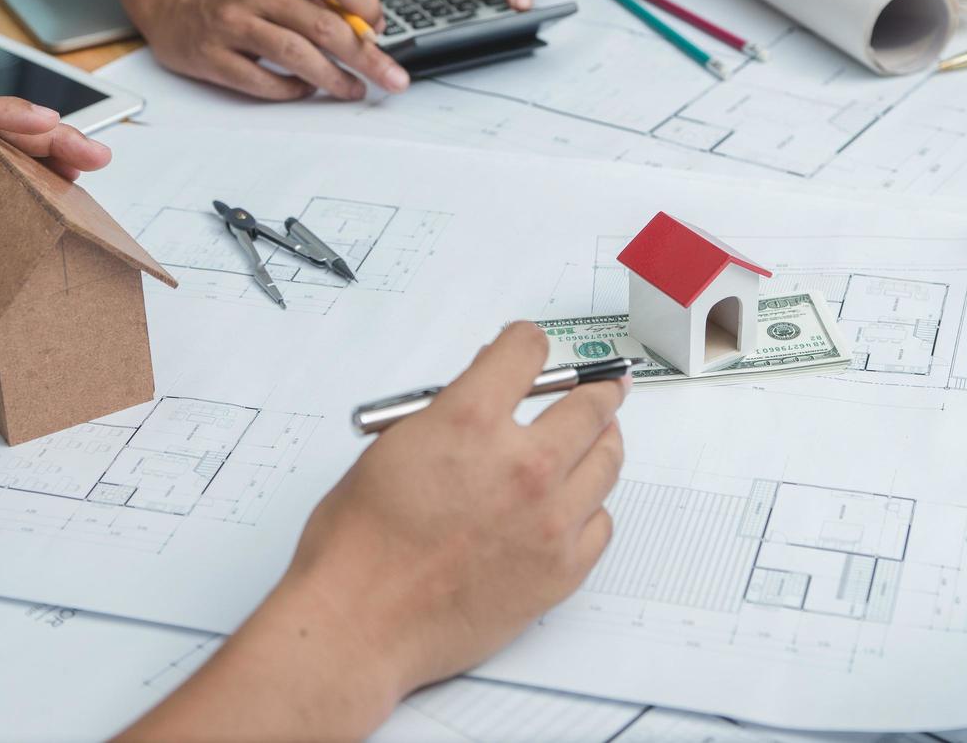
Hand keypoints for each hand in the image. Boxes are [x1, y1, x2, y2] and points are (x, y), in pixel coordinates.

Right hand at [128, 0, 409, 100]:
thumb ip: (317, 0)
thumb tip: (368, 32)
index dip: (365, 2)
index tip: (380, 30)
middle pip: (323, 24)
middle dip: (366, 57)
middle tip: (392, 78)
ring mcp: (231, 24)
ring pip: (296, 54)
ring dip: (333, 78)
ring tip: (353, 90)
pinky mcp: (211, 56)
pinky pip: (261, 81)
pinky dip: (291, 90)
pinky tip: (304, 90)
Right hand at [289, 322, 625, 705]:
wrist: (360, 623)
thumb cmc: (359, 545)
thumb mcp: (393, 447)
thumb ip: (447, 415)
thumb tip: (483, 398)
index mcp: (470, 421)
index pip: (527, 351)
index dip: (527, 343)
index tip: (532, 349)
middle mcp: (522, 464)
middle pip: (589, 404)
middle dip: (596, 388)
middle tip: (604, 387)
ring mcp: (549, 519)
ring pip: (607, 461)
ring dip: (603, 442)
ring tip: (599, 438)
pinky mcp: (562, 569)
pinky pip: (601, 523)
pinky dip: (591, 508)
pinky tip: (577, 505)